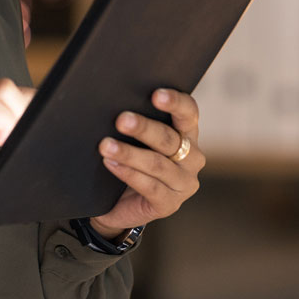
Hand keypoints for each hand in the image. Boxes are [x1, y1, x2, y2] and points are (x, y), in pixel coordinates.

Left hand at [90, 87, 203, 238]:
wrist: (118, 204)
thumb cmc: (129, 162)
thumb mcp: (136, 140)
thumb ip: (137, 122)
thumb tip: (115, 103)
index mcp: (187, 134)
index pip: (188, 112)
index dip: (175, 102)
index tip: (156, 95)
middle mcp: (192, 158)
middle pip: (169, 138)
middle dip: (143, 128)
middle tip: (121, 120)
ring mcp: (184, 184)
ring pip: (157, 164)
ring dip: (129, 153)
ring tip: (106, 146)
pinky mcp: (170, 204)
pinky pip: (150, 187)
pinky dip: (128, 174)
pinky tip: (111, 165)